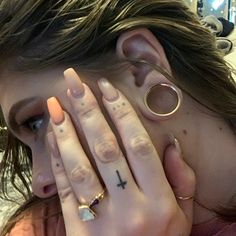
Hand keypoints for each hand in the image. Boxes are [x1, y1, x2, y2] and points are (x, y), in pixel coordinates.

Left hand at [47, 68, 195, 235]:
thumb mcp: (182, 215)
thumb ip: (183, 179)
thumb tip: (170, 144)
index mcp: (159, 202)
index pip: (139, 145)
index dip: (122, 113)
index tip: (107, 88)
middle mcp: (131, 208)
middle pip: (107, 149)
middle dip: (89, 111)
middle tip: (75, 83)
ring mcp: (101, 221)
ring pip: (81, 167)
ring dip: (66, 132)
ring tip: (55, 104)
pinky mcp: (79, 231)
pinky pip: (67, 190)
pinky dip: (57, 161)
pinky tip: (52, 138)